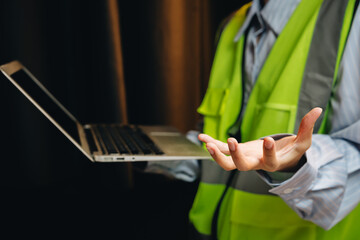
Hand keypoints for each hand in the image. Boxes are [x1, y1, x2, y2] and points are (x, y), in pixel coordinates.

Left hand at [198, 107, 321, 171]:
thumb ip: (307, 127)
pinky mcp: (236, 152)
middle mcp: (255, 164)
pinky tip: (200, 136)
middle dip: (235, 155)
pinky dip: (211, 143)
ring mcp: (243, 159)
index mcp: (273, 163)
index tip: (268, 140)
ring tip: (207, 144)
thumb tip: (318, 109)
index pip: (270, 161)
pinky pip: (221, 150)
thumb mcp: (302, 142)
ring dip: (216, 155)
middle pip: (242, 167)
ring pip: (227, 164)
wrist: (277, 160)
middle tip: (232, 141)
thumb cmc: (291, 152)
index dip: (269, 153)